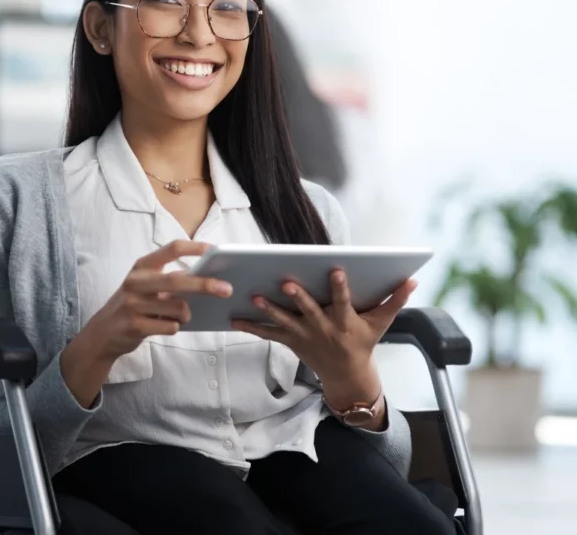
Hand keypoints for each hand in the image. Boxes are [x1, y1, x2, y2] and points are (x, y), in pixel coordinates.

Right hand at [60, 240, 232, 406]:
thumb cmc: (132, 305)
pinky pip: (170, 326)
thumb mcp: (144, 286)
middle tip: (227, 289)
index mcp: (141, 267)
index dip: (195, 248)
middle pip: (177, 280)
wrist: (103, 333)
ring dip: (186, 315)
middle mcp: (135, 282)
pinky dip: (174, 327)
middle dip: (205, 285)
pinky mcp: (135, 325)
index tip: (214, 249)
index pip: (171, 249)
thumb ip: (168, 280)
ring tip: (180, 317)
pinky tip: (163, 326)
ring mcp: (133, 304)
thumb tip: (205, 278)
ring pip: (178, 308)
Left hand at [230, 270, 416, 423]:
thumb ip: (395, 300)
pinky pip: (268, 334)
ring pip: (284, 322)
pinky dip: (251, 326)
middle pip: (309, 311)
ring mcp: (304, 336)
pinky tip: (233, 318)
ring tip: (254, 297)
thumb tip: (413, 280)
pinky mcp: (290, 341)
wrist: (347, 375)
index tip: (335, 269)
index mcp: (346, 322)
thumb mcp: (381, 324)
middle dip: (298, 298)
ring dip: (268, 310)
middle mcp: (323, 329)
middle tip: (286, 282)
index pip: (344, 302)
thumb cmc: (363, 342)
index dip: (340, 287)